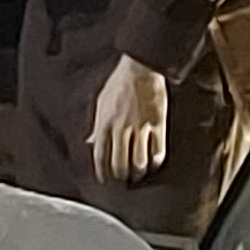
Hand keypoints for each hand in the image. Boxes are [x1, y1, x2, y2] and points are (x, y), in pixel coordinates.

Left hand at [92, 54, 170, 186]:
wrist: (141, 68)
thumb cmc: (119, 83)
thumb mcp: (101, 103)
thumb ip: (96, 126)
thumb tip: (91, 143)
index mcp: (105, 123)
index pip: (100, 157)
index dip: (102, 173)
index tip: (104, 180)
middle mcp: (121, 129)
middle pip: (120, 164)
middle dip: (120, 177)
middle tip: (122, 181)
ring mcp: (141, 128)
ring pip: (139, 163)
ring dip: (137, 174)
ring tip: (137, 176)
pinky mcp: (158, 126)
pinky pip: (157, 152)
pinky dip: (154, 163)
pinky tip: (152, 165)